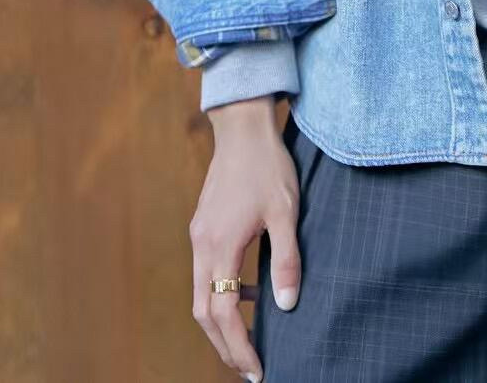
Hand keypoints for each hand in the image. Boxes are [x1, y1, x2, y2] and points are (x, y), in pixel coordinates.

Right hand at [190, 97, 302, 380]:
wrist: (243, 128)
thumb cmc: (268, 166)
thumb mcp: (286, 212)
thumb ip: (287, 260)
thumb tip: (286, 306)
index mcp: (220, 246)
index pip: (224, 313)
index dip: (239, 346)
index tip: (257, 369)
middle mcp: (202, 246)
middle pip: (203, 313)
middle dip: (225, 346)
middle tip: (249, 368)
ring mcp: (198, 237)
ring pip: (200, 296)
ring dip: (221, 324)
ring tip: (249, 341)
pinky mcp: (202, 228)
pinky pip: (206, 274)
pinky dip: (222, 295)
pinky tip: (250, 292)